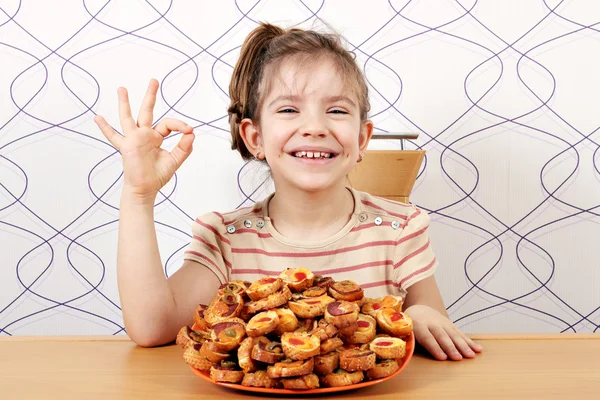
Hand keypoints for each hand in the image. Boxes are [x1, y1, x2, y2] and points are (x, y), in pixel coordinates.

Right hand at [94, 79, 194, 199]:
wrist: (145, 188)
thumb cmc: (157, 175)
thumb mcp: (175, 161)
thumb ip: (184, 148)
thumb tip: (192, 133)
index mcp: (156, 137)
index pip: (168, 124)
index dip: (180, 125)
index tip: (189, 130)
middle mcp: (144, 135)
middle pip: (147, 111)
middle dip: (150, 96)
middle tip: (154, 80)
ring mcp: (134, 139)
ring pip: (128, 117)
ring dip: (125, 103)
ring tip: (121, 88)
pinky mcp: (127, 146)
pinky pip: (114, 136)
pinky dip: (105, 128)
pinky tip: (97, 117)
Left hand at [405, 304, 481, 360]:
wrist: (420, 309)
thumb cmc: (410, 326)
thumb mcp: (406, 331)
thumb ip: (409, 340)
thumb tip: (409, 352)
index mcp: (418, 325)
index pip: (427, 337)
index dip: (435, 347)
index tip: (442, 358)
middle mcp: (432, 322)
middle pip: (442, 336)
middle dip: (451, 347)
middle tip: (458, 358)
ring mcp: (443, 322)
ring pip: (454, 334)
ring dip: (463, 345)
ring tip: (471, 355)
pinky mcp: (451, 324)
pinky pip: (460, 333)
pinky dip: (469, 341)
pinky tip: (478, 349)